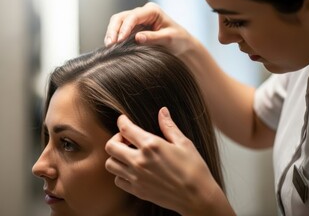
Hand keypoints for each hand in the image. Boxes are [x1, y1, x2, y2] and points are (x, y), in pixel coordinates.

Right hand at [104, 2, 195, 56]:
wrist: (182, 46)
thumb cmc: (179, 40)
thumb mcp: (168, 39)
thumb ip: (153, 37)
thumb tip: (137, 38)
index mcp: (152, 10)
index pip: (133, 16)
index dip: (124, 28)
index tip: (120, 40)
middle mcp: (142, 13)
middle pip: (121, 17)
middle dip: (113, 30)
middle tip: (110, 44)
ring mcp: (137, 20)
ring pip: (117, 23)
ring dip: (111, 34)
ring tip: (109, 46)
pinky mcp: (134, 29)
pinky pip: (120, 30)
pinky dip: (115, 37)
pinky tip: (112, 47)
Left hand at [105, 107, 230, 215]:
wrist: (198, 197)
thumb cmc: (194, 169)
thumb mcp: (184, 143)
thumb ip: (169, 126)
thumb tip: (162, 111)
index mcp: (151, 145)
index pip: (125, 128)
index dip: (121, 120)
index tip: (123, 119)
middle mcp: (140, 161)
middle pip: (110, 146)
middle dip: (116, 138)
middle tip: (126, 139)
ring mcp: (136, 177)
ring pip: (110, 164)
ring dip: (116, 156)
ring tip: (128, 155)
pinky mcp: (137, 191)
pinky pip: (118, 180)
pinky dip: (121, 173)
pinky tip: (132, 170)